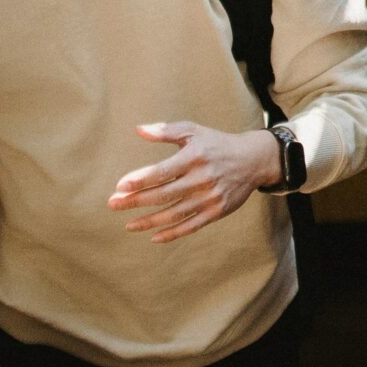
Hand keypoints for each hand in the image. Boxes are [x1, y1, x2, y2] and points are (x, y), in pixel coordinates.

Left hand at [107, 121, 280, 241]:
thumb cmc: (216, 143)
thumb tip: (138, 130)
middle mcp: (202, 178)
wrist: (253, 160)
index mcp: (195, 157)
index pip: (162, 171)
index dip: (140, 180)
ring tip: (128, 225)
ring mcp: (210, 197)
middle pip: (164, 194)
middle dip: (136, 201)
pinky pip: (191, 225)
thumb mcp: (194, 131)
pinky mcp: (217, 211)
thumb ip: (166, 131)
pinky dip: (172, 233)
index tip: (120, 186)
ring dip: (149, 221)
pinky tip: (153, 236)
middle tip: (113, 204)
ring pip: (175, 213)